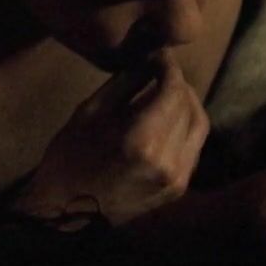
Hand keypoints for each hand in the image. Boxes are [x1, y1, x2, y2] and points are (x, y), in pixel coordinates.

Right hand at [14, 50, 209, 225]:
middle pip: (189, 105)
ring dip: (186, 103)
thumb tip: (153, 59)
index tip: (160, 54)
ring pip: (199, 126)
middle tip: (160, 71)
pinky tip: (167, 120)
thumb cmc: (70, 156)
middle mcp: (167, 161)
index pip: (173, 89)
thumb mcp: (91, 110)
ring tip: (166, 93)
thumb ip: (128, 81)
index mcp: (142, 140)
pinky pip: (193, 147)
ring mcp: (177, 178)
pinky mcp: (178, 188)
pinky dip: (185, 127)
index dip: (169, 66)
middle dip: (178, 83)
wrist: (66, 211)